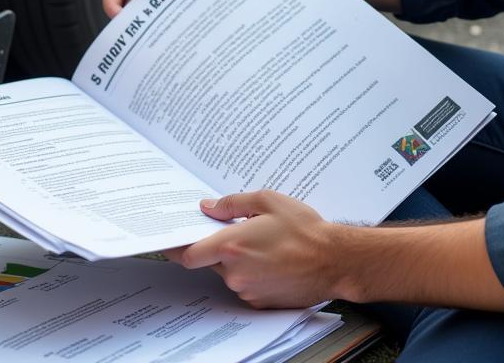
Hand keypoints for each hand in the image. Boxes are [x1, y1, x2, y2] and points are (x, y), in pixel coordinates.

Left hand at [172, 191, 336, 308]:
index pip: (189, 255)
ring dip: (236, 259)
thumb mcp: (266, 201)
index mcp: (232, 246)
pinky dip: (251, 273)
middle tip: (235, 230)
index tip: (168, 240)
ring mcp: (248, 291)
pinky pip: (245, 285)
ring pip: (229, 273)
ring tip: (261, 242)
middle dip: (217, 246)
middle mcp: (236, 273)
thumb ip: (232, 204)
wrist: (335, 260)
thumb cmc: (304, 229)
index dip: (176, 247)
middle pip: (209, 261)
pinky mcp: (262, 302)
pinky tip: (270, 258)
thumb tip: (207, 207)